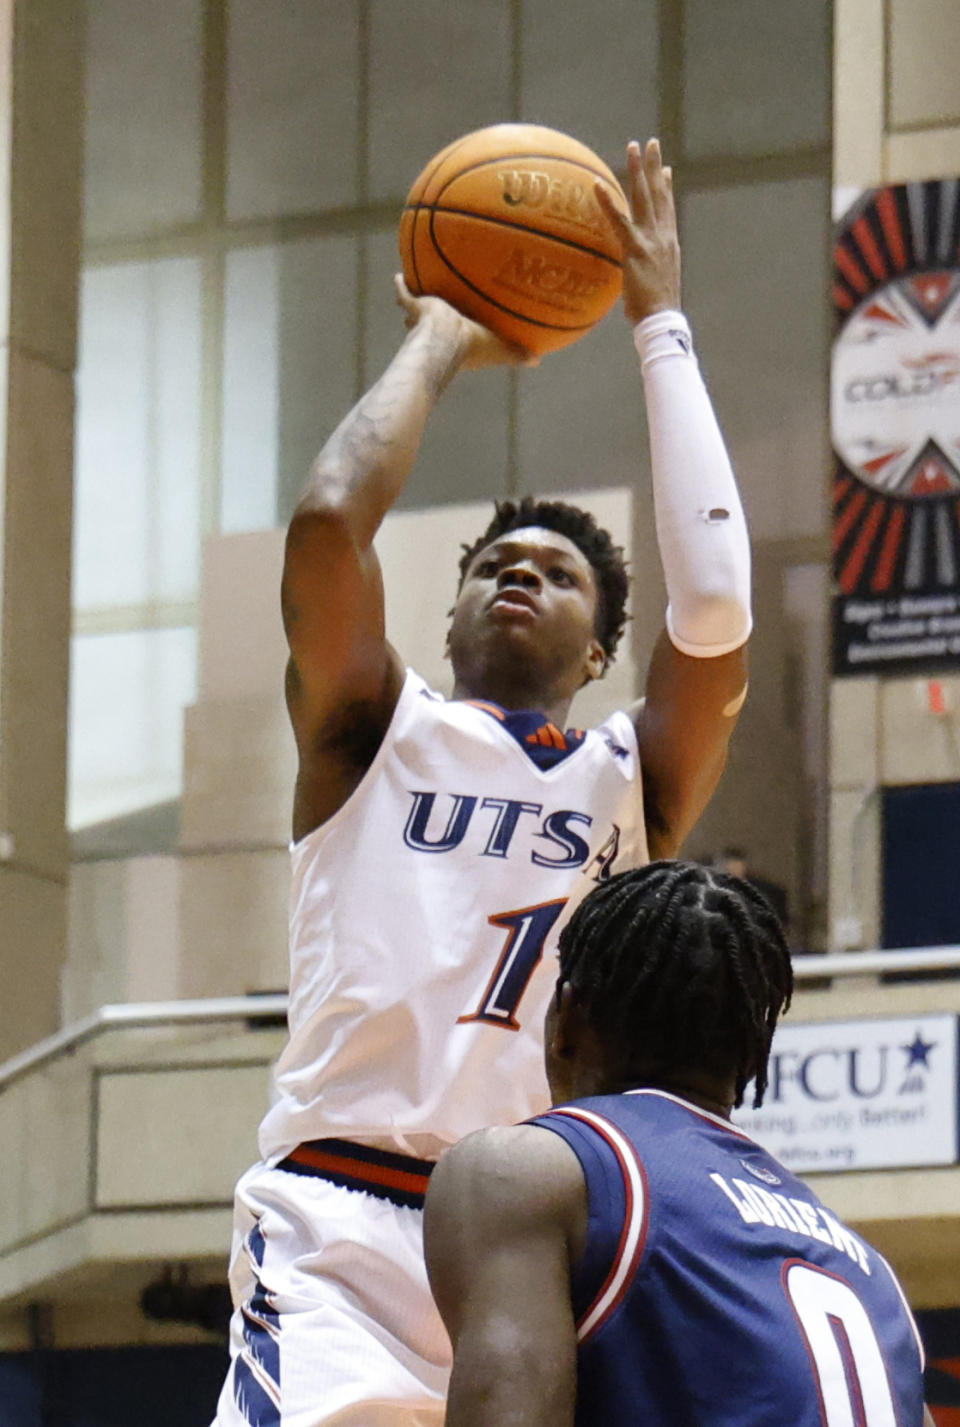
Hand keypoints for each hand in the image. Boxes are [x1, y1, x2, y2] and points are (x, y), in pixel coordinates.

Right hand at [393, 274, 537, 370]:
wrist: (446, 337)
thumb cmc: (473, 345)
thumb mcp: (500, 348)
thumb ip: (516, 353)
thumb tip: (538, 361)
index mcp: (457, 342)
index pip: (459, 337)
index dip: (463, 333)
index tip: (466, 329)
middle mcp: (438, 333)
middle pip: (436, 326)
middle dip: (435, 319)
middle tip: (439, 309)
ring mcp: (423, 321)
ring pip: (418, 314)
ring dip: (418, 306)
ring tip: (419, 292)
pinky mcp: (414, 308)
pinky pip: (405, 294)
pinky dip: (401, 286)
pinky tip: (399, 276)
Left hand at [595, 138, 680, 323]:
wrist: (662, 320)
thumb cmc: (655, 311)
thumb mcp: (655, 285)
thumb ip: (648, 271)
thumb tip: (638, 275)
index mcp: (669, 244)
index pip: (668, 209)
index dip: (666, 187)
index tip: (665, 168)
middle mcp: (663, 236)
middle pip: (659, 194)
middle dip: (654, 166)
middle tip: (651, 143)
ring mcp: (651, 240)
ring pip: (644, 197)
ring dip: (638, 170)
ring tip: (633, 146)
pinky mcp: (635, 249)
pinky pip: (619, 221)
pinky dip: (608, 202)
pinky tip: (597, 185)